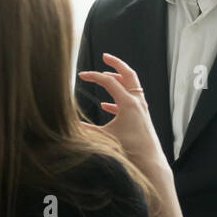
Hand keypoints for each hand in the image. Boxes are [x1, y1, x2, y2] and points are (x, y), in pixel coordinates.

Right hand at [78, 54, 167, 177]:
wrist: (150, 160)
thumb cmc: (130, 149)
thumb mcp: (105, 137)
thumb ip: (87, 129)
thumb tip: (67, 125)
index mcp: (128, 103)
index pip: (109, 81)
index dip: (93, 76)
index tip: (81, 75)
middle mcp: (137, 102)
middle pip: (128, 74)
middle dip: (116, 64)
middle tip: (105, 56)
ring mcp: (141, 108)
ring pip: (131, 86)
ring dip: (119, 79)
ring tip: (106, 76)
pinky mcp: (141, 117)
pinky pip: (130, 101)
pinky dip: (118, 98)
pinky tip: (106, 105)